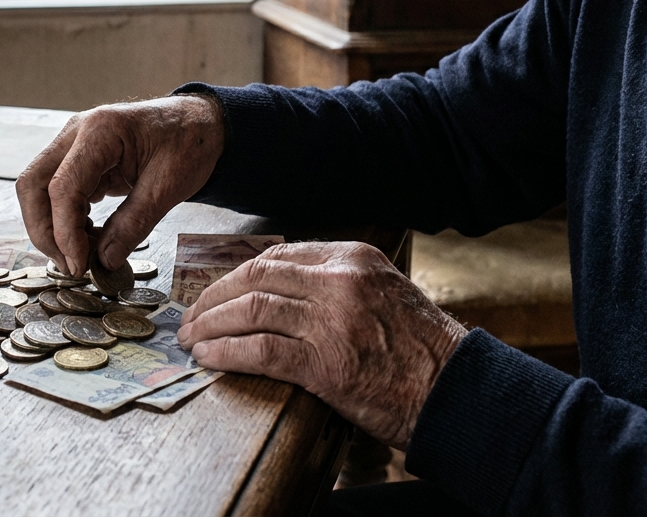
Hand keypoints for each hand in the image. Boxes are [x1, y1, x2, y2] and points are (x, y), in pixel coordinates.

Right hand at [16, 95, 224, 276]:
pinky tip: (88, 237)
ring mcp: (73, 143)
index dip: (64, 232)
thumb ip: (134, 224)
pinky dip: (64, 218)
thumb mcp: (168, 187)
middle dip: (43, 231)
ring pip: (37, 189)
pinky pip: (55, 191)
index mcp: (101, 131)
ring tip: (81, 255)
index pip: (62, 186)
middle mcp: (77, 132)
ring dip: (50, 227)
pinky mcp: (77, 158)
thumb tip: (104, 261)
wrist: (199, 124)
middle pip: (32, 185)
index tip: (79, 264)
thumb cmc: (189, 144)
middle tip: (69, 264)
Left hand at [176, 241, 465, 448]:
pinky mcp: (326, 362)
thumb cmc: (419, 348)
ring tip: (192, 341)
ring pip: (250, 310)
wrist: (456, 390)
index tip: (214, 294)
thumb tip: (278, 291)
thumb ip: (336, 283)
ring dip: (211, 326)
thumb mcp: (382, 292)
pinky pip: (259, 350)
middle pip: (254, 277)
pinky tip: (210, 359)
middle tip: (190, 318)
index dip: (234, 277)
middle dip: (212, 299)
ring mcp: (332, 320)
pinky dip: (226, 354)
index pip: (275, 257)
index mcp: (352, 257)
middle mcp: (340, 281)